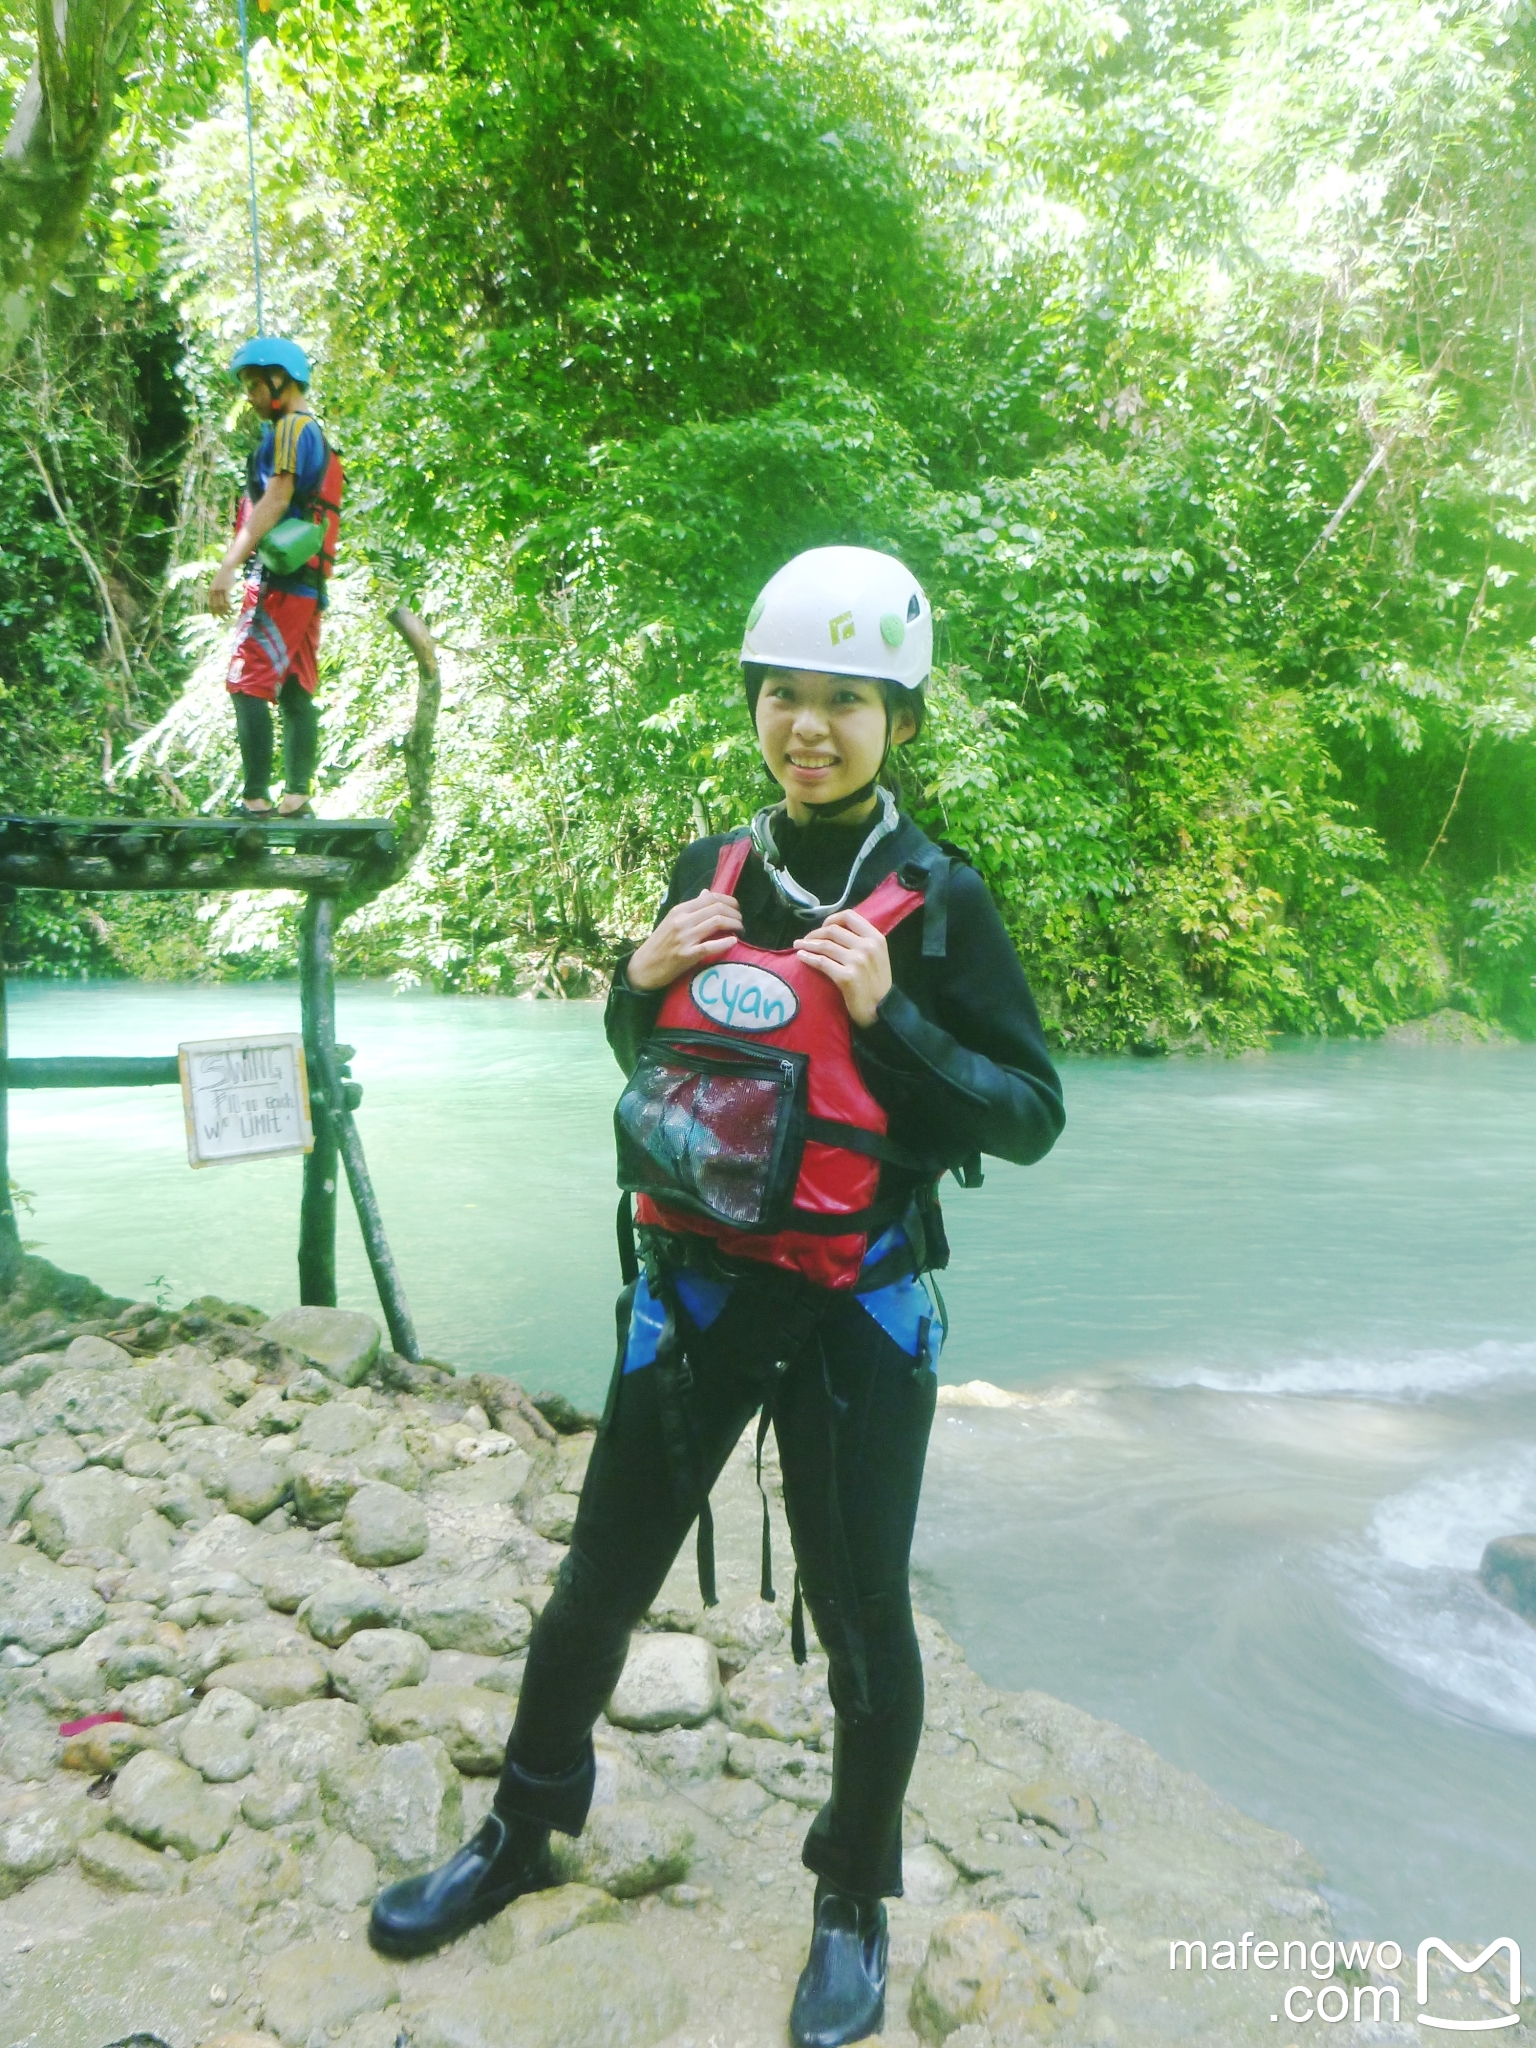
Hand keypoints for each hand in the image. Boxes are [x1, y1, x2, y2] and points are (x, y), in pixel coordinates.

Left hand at [207, 566, 238, 618]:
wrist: (227, 567)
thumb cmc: (223, 576)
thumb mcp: (217, 583)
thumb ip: (216, 591)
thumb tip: (217, 599)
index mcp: (211, 590)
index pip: (210, 603)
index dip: (212, 610)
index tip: (215, 616)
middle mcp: (214, 590)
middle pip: (215, 605)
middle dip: (218, 613)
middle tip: (222, 618)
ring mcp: (220, 590)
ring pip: (221, 604)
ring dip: (225, 611)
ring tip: (228, 616)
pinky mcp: (226, 589)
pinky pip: (227, 600)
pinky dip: (229, 606)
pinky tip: (231, 610)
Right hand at [625, 888, 742, 991]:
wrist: (644, 966)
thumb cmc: (660, 944)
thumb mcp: (672, 921)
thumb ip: (691, 908)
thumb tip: (706, 892)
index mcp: (679, 910)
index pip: (710, 897)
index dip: (729, 901)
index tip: (737, 909)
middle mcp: (682, 921)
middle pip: (717, 908)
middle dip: (735, 914)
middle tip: (741, 922)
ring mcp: (684, 937)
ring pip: (717, 922)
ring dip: (734, 925)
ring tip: (740, 930)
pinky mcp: (687, 955)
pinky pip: (710, 946)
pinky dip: (725, 942)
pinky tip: (733, 941)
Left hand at [793, 909, 891, 1026]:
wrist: (881, 1010)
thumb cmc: (877, 983)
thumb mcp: (878, 955)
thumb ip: (862, 941)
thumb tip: (836, 929)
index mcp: (876, 938)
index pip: (849, 917)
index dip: (831, 919)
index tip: (822, 927)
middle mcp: (867, 947)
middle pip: (833, 931)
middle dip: (815, 933)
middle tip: (805, 940)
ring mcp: (857, 962)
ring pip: (824, 945)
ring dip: (807, 944)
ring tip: (798, 946)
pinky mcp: (846, 977)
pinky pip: (821, 962)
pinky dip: (808, 958)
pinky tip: (801, 957)